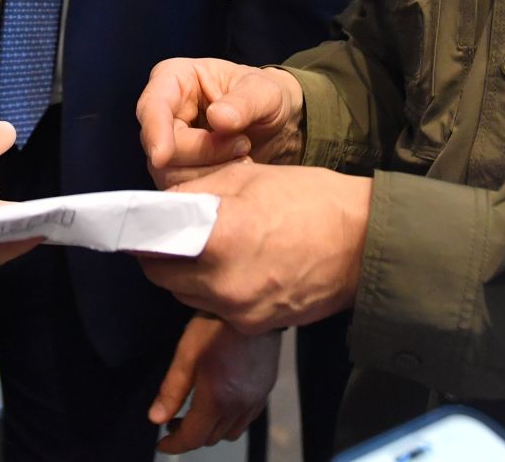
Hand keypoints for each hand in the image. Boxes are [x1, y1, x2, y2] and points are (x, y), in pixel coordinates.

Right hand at [138, 57, 305, 187]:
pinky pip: (185, 189)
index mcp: (173, 80)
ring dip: (211, 170)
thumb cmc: (264, 97)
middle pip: (162, 146)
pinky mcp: (178, 171)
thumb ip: (244, 102)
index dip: (155, 131)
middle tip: (243, 144)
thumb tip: (217, 118)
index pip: (152, 106)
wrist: (275, 125)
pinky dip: (212, 185)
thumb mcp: (265, 92)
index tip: (163, 156)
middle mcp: (163, 113)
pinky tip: (237, 170)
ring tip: (244, 154)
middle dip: (203, 152)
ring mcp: (168, 145)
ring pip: (171, 172)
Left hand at [139, 161, 368, 333]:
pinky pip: (217, 309)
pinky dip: (217, 290)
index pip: (151, 245)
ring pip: (188, 296)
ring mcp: (239, 312)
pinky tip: (240, 266)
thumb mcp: (248, 177)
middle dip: (161, 255)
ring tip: (212, 248)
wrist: (366, 244)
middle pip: (163, 276)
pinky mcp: (254, 327)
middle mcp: (222, 284)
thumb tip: (161, 205)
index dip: (141, 234)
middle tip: (175, 232)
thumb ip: (196, 193)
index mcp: (218, 240)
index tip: (138, 225)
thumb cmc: (312, 200)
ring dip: (188, 275)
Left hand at [149, 314, 280, 453]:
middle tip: (174, 422)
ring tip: (197, 412)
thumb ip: (171, 391)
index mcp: (217, 400)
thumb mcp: (186, 355)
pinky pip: (246, 419)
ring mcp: (256, 399)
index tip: (162, 443)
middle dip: (190, 435)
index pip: (193, 438)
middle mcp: (239, 406)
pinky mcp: (265, 389)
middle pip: (211, 438)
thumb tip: (156, 418)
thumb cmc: (217, 325)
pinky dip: (230, 419)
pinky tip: (221, 401)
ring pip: (230, 432)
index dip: (174, 445)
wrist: (253, 304)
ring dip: (211, 429)